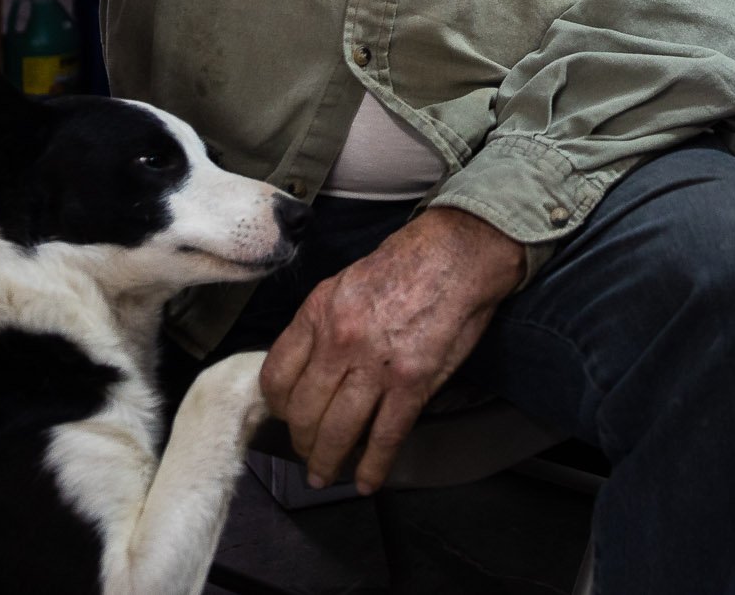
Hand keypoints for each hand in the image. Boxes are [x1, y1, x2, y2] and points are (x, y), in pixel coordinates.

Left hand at [259, 208, 526, 493]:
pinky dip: (374, 466)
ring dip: (327, 461)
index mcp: (319, 312)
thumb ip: (322, 322)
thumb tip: (310, 364)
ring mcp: (376, 366)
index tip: (285, 415)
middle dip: (301, 441)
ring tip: (325, 475)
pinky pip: (385, 436)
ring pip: (336, 431)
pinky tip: (367, 481)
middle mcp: (340, 341)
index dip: (277, 406)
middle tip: (306, 452)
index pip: (276, 376)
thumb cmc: (408, 261)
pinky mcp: (412, 383)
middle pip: (303, 412)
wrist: (458, 252)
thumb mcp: (346, 281)